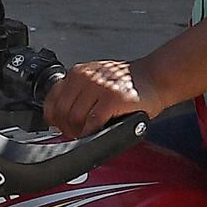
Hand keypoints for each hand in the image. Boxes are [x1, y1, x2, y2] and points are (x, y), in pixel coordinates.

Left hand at [44, 60, 163, 137]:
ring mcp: (99, 87)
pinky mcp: (113, 99)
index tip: (63, 126)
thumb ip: (76, 94)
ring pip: (75, 119)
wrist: (155, 77)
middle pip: (62, 113)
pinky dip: (93, 133)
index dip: (56, 120)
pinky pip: (93, 123)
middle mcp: (85, 77)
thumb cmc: (127, 84)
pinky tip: (100, 132)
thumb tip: (58, 119)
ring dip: (81, 132)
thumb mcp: (95, 80)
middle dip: (68, 129)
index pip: (52, 102)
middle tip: (79, 134)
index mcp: (77, 73)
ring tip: (90, 133)